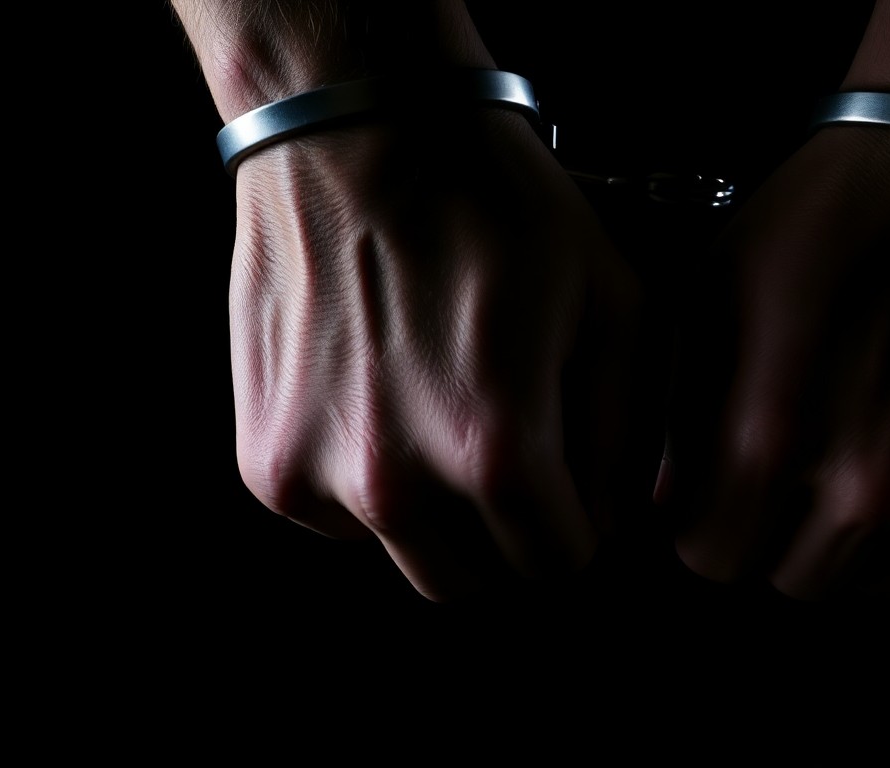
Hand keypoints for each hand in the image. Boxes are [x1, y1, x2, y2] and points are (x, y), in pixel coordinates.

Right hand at [229, 110, 639, 600]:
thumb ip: (624, 434)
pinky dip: (366, 484)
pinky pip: (336, 520)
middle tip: (510, 457)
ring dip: (437, 516)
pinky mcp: (265, 463)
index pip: (558, 562)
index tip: (571, 482)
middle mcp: (397, 485)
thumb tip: (615, 515)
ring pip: (404, 554)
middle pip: (476, 581)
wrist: (359, 132)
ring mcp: (317, 478)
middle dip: (508, 535)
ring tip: (441, 414)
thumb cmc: (495, 206)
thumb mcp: (612, 304)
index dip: (578, 523)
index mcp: (495, 451)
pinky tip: (383, 400)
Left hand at [656, 124, 889, 599]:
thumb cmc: (827, 216)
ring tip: (851, 456)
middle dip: (775, 537)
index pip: (713, 558)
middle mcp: (871, 491)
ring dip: (853, 539)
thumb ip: (682, 417)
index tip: (715, 490)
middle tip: (784, 476)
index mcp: (774, 446)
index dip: (703, 522)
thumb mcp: (714, 297)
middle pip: (797, 581)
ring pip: (881, 578)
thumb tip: (671, 500)